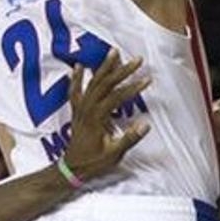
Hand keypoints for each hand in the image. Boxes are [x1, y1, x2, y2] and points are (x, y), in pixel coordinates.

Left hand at [63, 50, 151, 178]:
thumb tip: (145, 125)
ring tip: (114, 52)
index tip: (147, 79)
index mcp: (97, 118)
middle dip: (122, 70)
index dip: (132, 88)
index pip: (116, 98)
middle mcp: (87, 109)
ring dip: (104, 67)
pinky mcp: (77, 110)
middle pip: (105, 84)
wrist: (72, 168)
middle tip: (137, 59)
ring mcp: (80, 108)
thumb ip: (129, 139)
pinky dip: (77, 77)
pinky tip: (80, 66)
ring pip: (93, 82)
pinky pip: (75, 90)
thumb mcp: (114, 154)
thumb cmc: (94, 162)